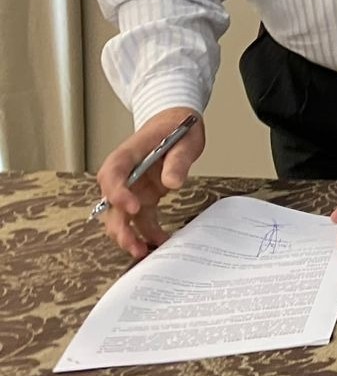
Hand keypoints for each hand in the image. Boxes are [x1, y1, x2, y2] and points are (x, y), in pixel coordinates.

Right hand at [95, 107, 205, 259]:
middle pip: (111, 203)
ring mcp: (133, 187)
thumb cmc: (177, 126)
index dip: (118, 193)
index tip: (133, 208)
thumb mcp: (185, 138)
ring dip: (129, 236)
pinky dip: (148, 232)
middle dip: (119, 226)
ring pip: (122, 216)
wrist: (177, 123)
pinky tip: (159, 243)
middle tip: (133, 244)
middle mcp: (124, 174)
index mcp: (128, 154)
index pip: (114, 174)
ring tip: (143, 252)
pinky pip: (141, 219)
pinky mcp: (144, 196)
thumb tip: (172, 182)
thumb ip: (178, 160)